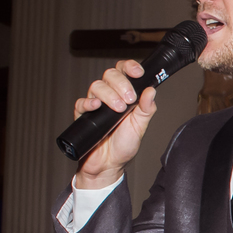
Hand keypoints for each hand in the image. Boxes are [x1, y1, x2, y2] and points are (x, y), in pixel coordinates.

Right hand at [74, 60, 156, 188]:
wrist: (108, 165)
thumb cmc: (124, 145)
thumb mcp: (140, 126)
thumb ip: (146, 108)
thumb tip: (151, 90)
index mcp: (124, 95)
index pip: (124, 72)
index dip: (130, 67)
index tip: (138, 73)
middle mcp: (109, 96)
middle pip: (110, 75)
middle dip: (121, 84)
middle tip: (129, 99)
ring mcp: (95, 105)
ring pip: (97, 86)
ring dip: (110, 95)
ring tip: (119, 110)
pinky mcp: (83, 115)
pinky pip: (81, 102)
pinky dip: (89, 102)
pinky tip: (97, 106)